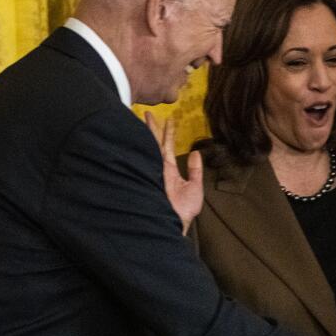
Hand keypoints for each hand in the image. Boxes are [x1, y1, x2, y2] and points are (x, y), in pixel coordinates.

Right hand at [145, 111, 202, 233]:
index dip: (168, 132)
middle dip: (152, 128)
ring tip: (143, 117)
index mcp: (170, 169)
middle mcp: (160, 168)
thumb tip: (197, 153)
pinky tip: (139, 136)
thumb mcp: (194, 187)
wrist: (175, 223)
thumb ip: (195, 170)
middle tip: (147, 112)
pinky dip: (144, 148)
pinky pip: (147, 160)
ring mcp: (154, 172)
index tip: (169, 118)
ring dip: (146, 133)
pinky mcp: (151, 177)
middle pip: (154, 143)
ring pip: (149, 148)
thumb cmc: (184, 210)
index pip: (167, 146)